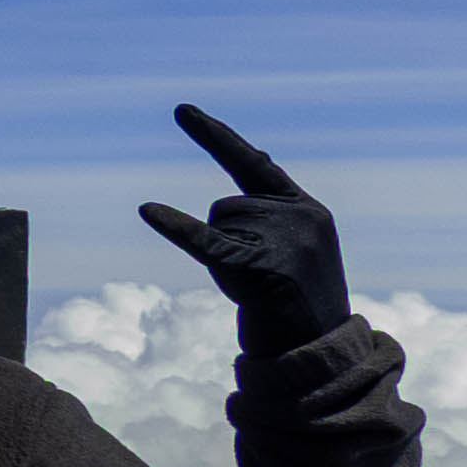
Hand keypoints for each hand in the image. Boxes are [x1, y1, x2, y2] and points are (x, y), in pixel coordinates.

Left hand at [136, 105, 350, 357]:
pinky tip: (148, 211)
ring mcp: (283, 240)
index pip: (253, 164)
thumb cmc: (299, 303)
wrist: (319, 357)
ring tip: (257, 287)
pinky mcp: (259, 267)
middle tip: (257, 279)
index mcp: (307, 209)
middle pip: (227, 205)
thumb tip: (256, 150)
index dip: (216, 138)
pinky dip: (176, 228)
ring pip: (217, 224)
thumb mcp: (295, 245)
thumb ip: (275, 206)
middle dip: (227, 238)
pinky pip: (207, 242)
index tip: (181, 110)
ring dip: (223, 257)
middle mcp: (299, 216)